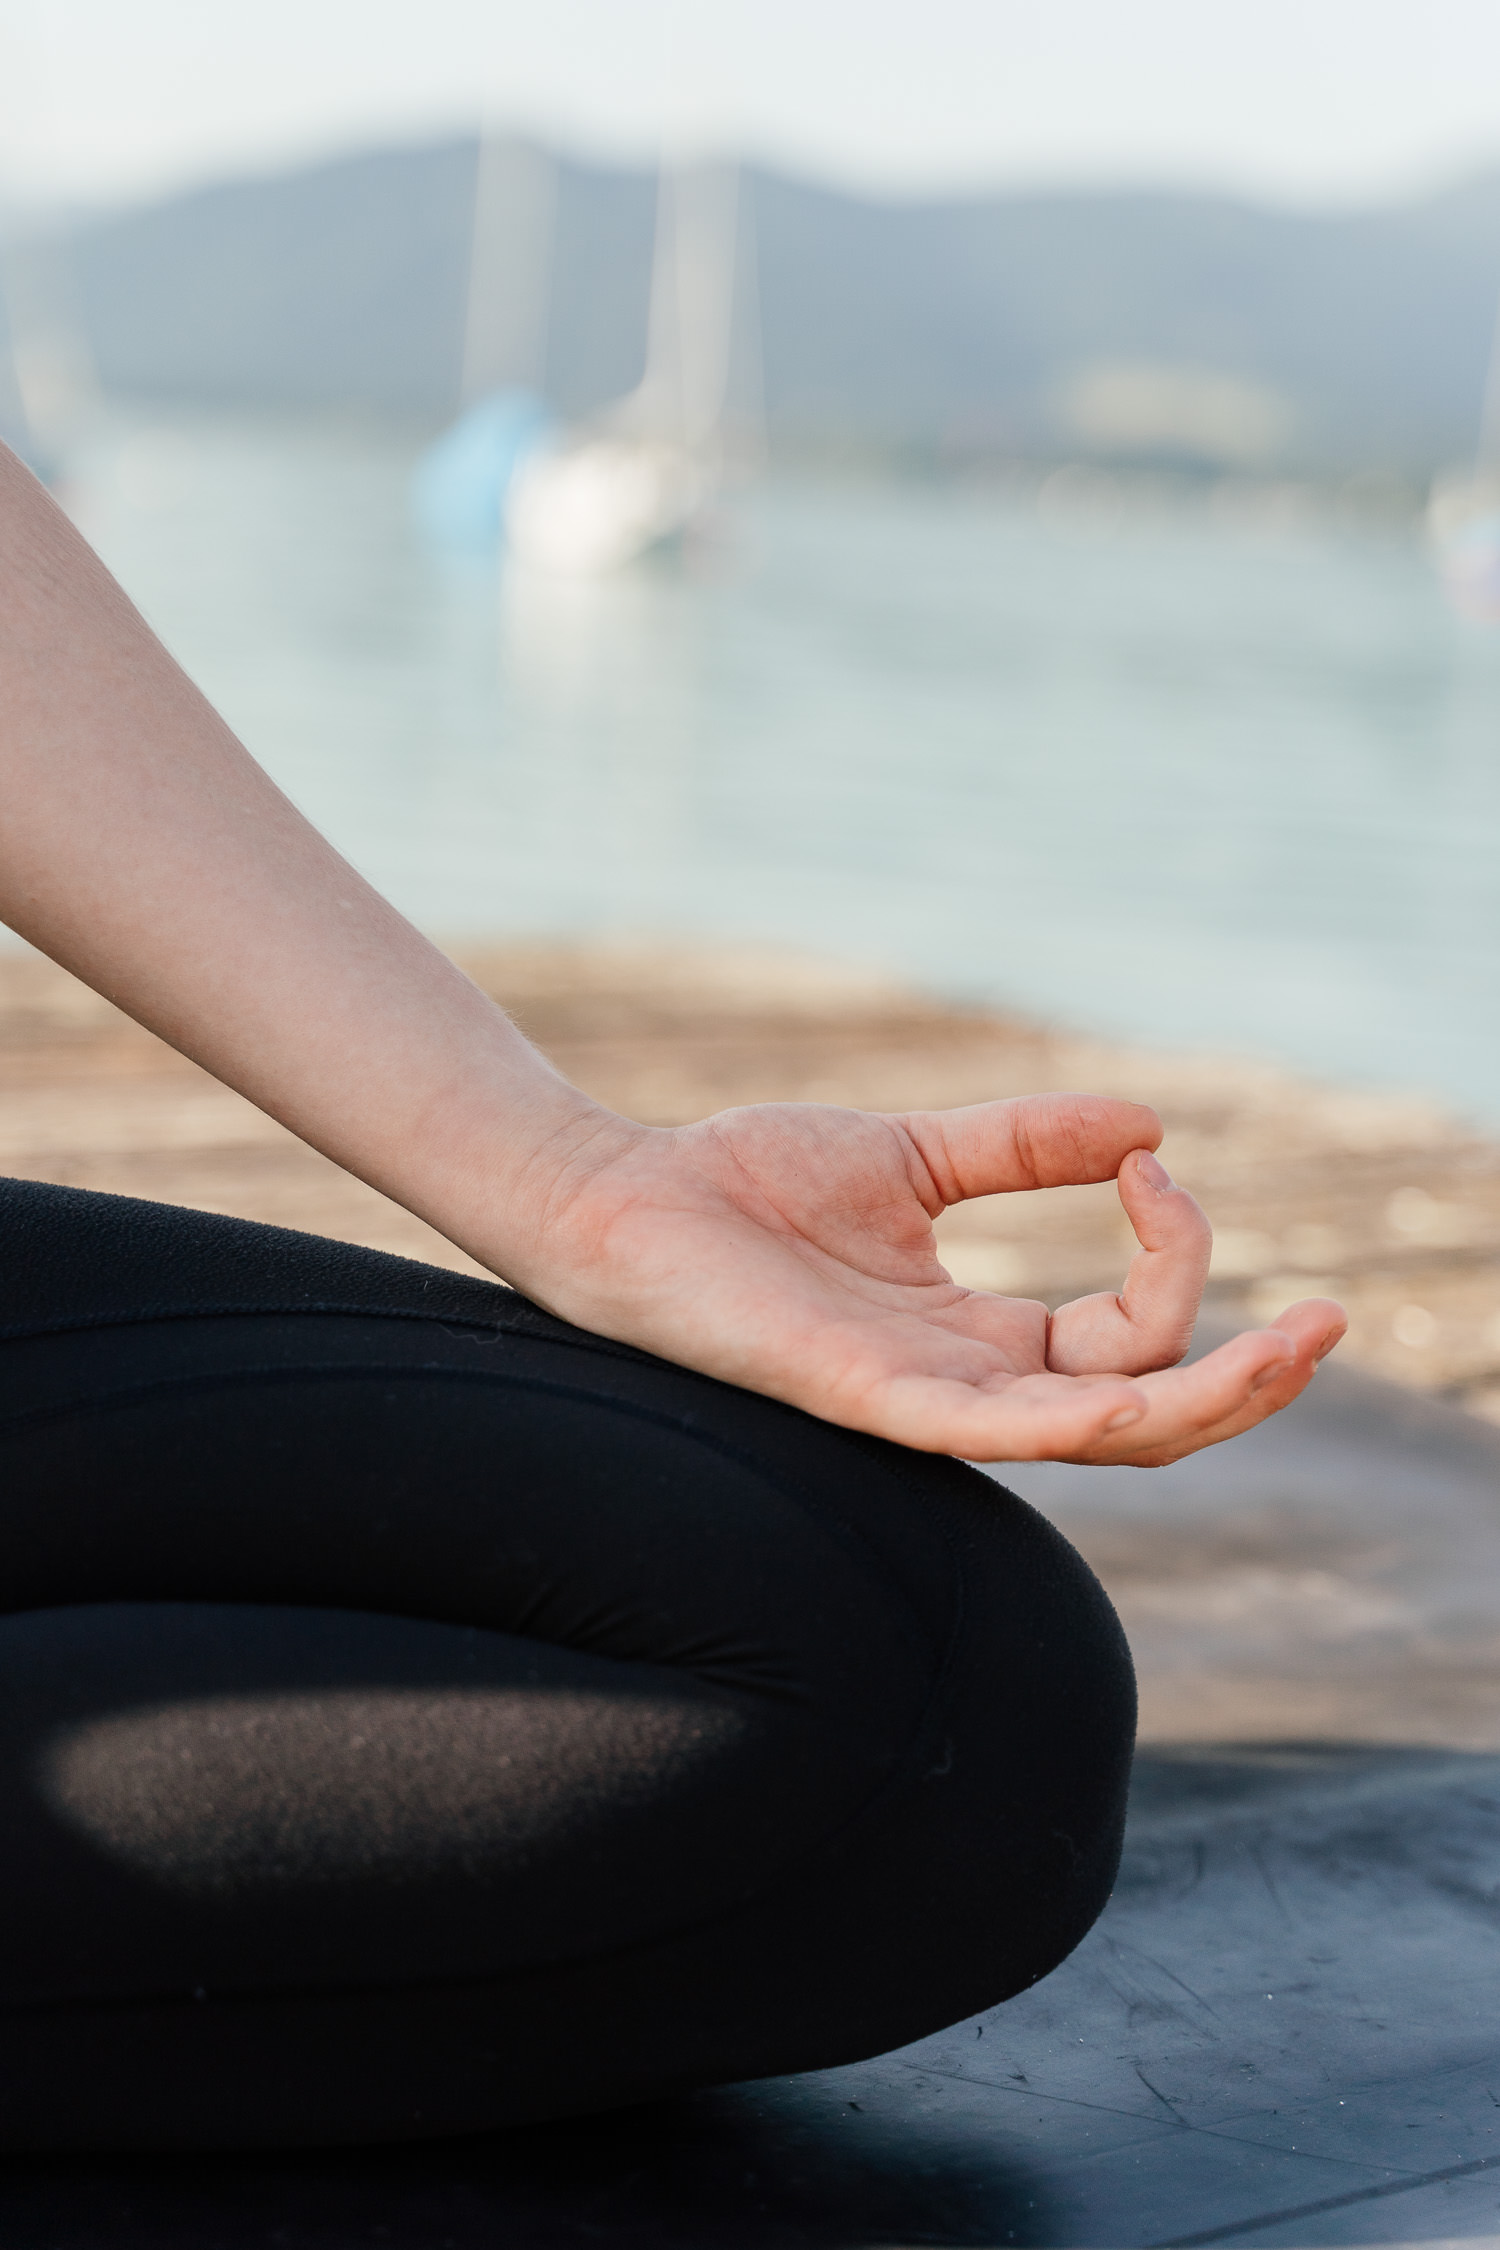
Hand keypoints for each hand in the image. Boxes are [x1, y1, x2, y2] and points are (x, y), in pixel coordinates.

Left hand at [507, 1091, 1345, 1464]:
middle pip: (1147, 1415)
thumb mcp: (917, 1153)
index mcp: (984, 1339)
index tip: (1149, 1158)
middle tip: (1328, 1321)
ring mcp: (924, 1403)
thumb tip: (1152, 1124)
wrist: (625, 1199)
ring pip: (1099, 1439)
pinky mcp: (871, 1399)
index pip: (1131, 1330)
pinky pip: (996, 1429)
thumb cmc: (747, 1185)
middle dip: (1251, 1379)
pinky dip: (1082, 1413)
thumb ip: (1024, 1147)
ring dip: (1208, 1402)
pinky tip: (1150, 1383)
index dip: (1172, 1251)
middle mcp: (970, 1387)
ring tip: (1294, 1348)